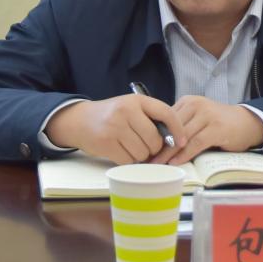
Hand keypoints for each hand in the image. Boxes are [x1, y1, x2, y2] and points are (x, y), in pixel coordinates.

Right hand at [44, 95, 186, 163]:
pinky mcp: (106, 142)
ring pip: (142, 152)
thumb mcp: (131, 107)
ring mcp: (115, 126)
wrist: (80, 120)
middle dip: (154, 149)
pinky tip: (122, 153)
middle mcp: (127, 111)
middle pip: (155, 140)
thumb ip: (150, 118)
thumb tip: (174, 140)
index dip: (178, 129)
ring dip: (140, 156)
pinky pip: (128, 160)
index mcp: (137, 100)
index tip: (182, 141)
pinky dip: (128, 161)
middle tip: (146, 148)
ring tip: (131, 148)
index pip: (166, 112)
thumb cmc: (112, 116)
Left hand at [150, 96, 262, 164]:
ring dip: (168, 152)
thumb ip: (181, 126)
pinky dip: (184, 154)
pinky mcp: (217, 128)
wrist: (246, 123)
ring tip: (158, 165)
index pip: (165, 118)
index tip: (142, 148)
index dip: (153, 134)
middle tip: (146, 160)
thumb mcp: (197, 119)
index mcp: (187, 101)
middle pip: (172, 127)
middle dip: (158, 145)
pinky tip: (176, 163)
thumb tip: (156, 143)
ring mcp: (207, 115)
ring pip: (182, 136)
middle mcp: (196, 105)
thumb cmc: (218, 123)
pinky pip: (195, 143)